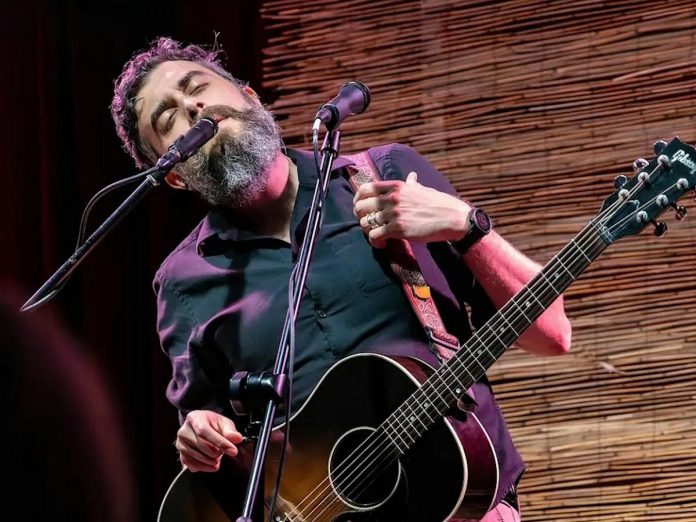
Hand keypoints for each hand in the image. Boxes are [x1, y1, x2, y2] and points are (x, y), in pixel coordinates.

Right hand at [175, 410, 243, 472]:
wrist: (201, 428)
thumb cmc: (213, 425)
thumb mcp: (224, 423)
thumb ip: (230, 431)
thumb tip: (237, 438)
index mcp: (194, 418)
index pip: (204, 431)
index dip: (220, 442)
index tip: (233, 451)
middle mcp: (183, 431)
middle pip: (201, 446)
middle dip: (217, 452)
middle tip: (223, 452)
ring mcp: (180, 444)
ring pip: (197, 457)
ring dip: (211, 460)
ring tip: (218, 456)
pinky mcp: (181, 456)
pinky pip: (192, 465)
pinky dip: (205, 467)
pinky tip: (212, 464)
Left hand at [353, 171, 470, 247]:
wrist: (452, 217)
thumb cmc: (439, 203)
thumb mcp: (423, 189)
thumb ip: (412, 184)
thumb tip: (411, 176)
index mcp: (396, 186)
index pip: (366, 188)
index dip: (358, 199)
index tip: (360, 207)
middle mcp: (392, 198)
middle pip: (361, 206)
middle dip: (361, 217)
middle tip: (368, 224)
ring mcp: (394, 213)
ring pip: (366, 223)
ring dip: (368, 231)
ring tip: (376, 235)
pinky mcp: (398, 229)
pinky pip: (374, 236)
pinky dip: (374, 242)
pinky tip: (381, 244)